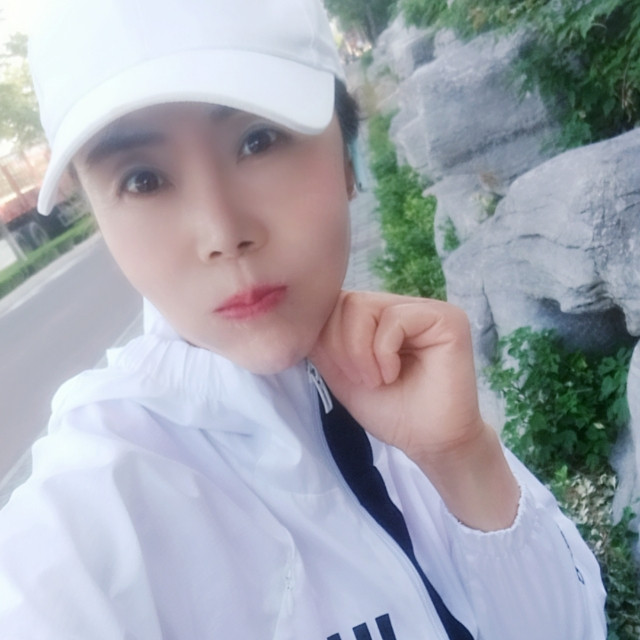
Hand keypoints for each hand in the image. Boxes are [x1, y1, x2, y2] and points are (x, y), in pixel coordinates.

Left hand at [310, 291, 482, 460]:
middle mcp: (402, 305)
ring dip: (359, 351)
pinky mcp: (446, 318)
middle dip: (341, 346)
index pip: (336, 302)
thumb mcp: (343, 374)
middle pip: (346, 300)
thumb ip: (323, 343)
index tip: (341, 374)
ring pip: (363, 306)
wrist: (430, 443)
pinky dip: (382, 353)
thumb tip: (301, 318)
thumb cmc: (391, 411)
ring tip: (377, 381)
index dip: (327, 337)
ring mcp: (424, 308)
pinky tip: (393, 375)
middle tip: (362, 381)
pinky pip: (393, 319)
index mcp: (379, 316)